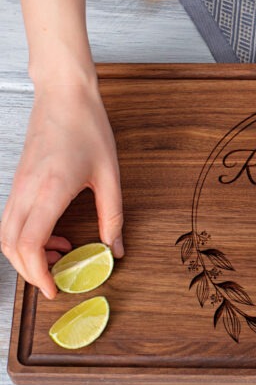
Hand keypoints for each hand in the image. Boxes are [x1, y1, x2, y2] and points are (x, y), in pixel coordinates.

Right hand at [0, 75, 123, 298]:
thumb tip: (115, 248)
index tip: (55, 289)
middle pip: (10, 246)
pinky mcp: (18, 181)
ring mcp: (17, 186)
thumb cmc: (87, 128)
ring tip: (60, 255)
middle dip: (30, 271)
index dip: (39, 274)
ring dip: (27, 254)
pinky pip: (12, 219)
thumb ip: (113, 216)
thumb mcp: (110, 175)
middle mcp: (25, 191)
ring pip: (6, 234)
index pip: (30, 245)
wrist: (64, 95)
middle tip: (56, 279)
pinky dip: (26, 236)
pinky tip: (53, 234)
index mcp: (49, 191)